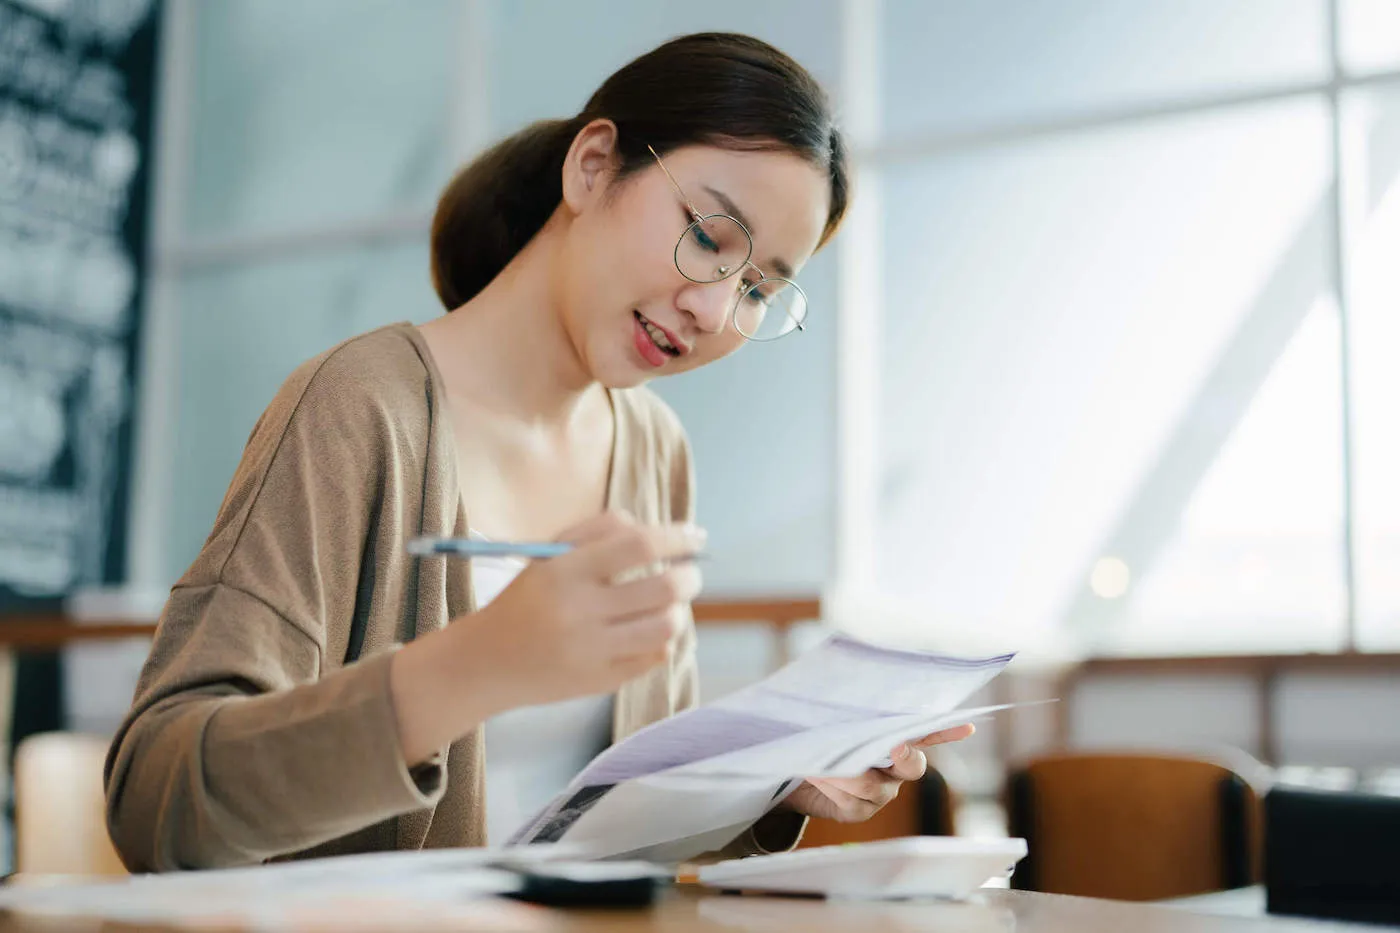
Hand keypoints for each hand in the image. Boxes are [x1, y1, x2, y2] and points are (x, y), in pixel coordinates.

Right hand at [458, 510, 704, 709]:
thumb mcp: (550, 555)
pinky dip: (663, 640)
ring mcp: (591, 652)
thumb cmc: (528, 599)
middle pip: (663, 588)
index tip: (697, 535)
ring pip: (666, 627)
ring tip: (671, 603)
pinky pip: (654, 657)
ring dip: (680, 610)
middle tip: (690, 572)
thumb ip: (601, 530)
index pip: (638, 545)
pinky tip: (651, 630)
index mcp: (565, 572)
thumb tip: (662, 531)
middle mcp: (579, 612)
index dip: (676, 537)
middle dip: (690, 575)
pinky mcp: (600, 682)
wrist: (488, 662)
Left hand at [780, 724, 975, 822]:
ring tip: (817, 761)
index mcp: (896, 742)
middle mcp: (895, 770)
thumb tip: (840, 680)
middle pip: (912, 766)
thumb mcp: (830, 718)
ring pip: (871, 783)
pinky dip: (829, 783)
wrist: (794, 768)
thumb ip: (845, 709)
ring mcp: (880, 794)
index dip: (946, 731)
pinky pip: (849, 799)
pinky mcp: (859, 811)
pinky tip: (814, 773)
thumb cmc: (818, 735)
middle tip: (894, 746)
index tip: (967, 727)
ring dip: (843, 771)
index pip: (926, 734)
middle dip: (905, 756)